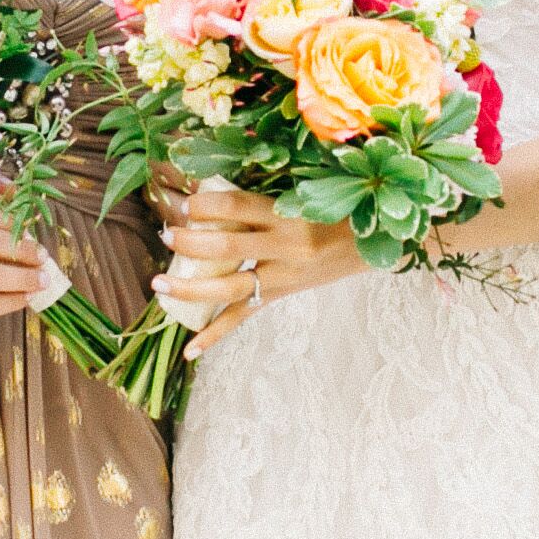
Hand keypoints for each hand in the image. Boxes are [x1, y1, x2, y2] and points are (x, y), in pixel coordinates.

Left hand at [160, 182, 368, 356]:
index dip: (206, 203)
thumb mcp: (308, 193)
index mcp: (290, 214)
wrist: (378, 243)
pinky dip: (215, 335)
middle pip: (227, 246)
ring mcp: (283, 277)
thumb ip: (264, 192)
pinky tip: (190, 350)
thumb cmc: (340, 209)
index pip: (237, 205)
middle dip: (190, 242)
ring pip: (230, 288)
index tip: (185, 202)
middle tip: (166, 236)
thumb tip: (215, 187)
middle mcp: (286, 247)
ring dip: (190, 289)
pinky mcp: (281, 295)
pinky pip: (244, 317)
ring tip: (159, 285)